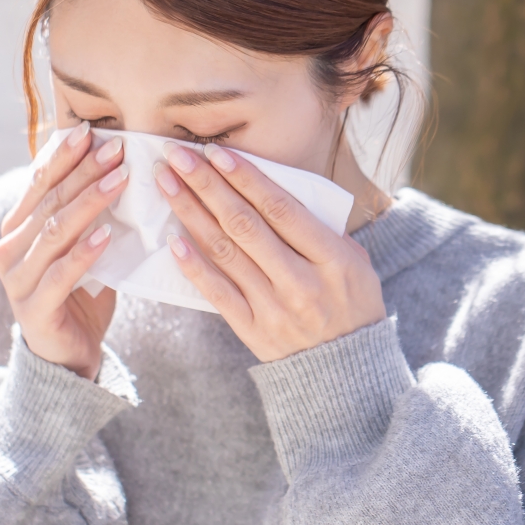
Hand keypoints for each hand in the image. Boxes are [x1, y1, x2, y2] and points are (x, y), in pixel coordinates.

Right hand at [0, 125, 128, 379]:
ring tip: (120, 180)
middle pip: (50, 201)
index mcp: (17, 229)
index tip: (92, 132)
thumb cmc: (79, 297)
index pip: (40, 183)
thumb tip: (118, 170)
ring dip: (89, 202)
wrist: (67, 358)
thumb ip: (87, 216)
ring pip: (55, 231)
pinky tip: (107, 234)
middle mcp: (10, 250)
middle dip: (84, 172)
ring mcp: (17, 280)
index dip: (64, 157)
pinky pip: (62, 273)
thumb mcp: (82, 249)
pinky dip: (85, 252)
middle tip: (116, 149)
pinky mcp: (34, 308)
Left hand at [154, 142, 385, 361]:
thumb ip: (323, 228)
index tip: (216, 152)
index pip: (281, 209)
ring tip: (167, 183)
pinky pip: (217, 292)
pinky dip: (193, 264)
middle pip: (245, 225)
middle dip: (208, 186)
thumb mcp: (357, 263)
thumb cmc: (352, 305)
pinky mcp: (253, 330)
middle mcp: (301, 282)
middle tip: (178, 156)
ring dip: (191, 213)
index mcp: (333, 260)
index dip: (246, 178)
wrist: (346, 372)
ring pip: (225, 252)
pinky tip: (172, 238)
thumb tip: (277, 189)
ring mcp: (274, 308)